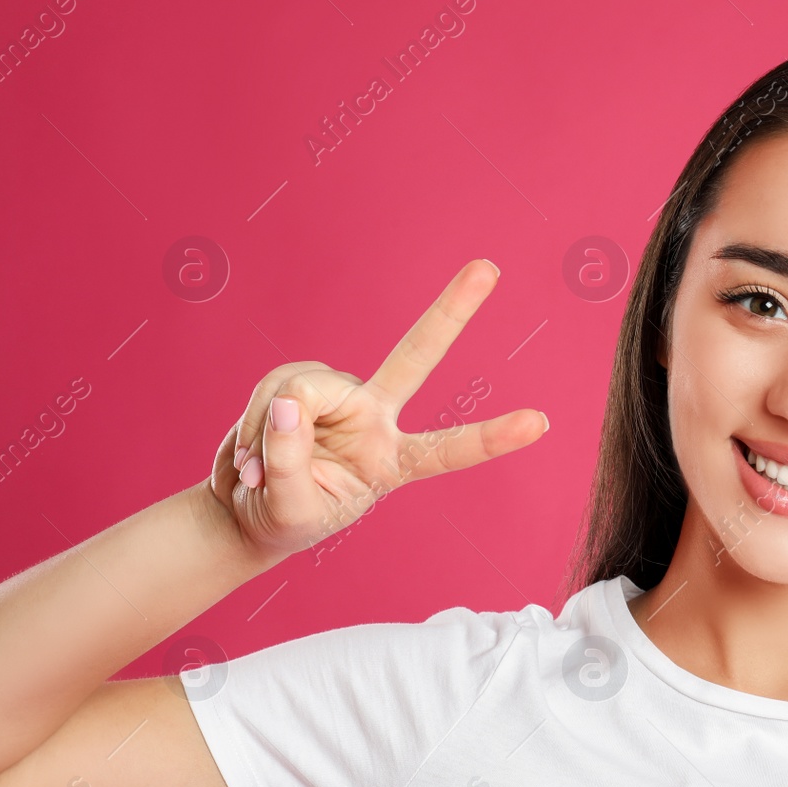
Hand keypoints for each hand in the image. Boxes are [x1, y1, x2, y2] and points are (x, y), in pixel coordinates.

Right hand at [208, 260, 549, 559]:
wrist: (247, 511)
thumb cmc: (282, 518)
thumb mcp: (287, 509)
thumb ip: (289, 461)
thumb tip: (286, 404)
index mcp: (394, 462)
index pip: (450, 448)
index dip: (492, 437)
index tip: (540, 423)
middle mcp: (377, 419)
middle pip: (416, 355)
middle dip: (451, 310)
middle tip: (490, 268)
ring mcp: (341, 397)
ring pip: (303, 386)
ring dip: (266, 430)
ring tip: (255, 473)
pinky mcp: (302, 386)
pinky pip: (274, 387)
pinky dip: (252, 421)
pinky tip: (247, 458)